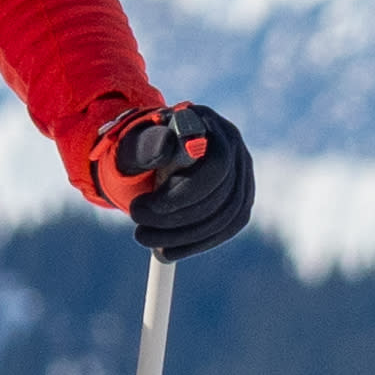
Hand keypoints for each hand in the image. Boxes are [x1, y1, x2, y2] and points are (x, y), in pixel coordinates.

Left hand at [106, 103, 255, 261]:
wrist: (153, 153)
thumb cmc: (141, 147)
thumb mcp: (133, 145)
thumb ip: (146, 145)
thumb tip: (165, 147)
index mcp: (208, 123)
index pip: (214, 165)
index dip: (181, 194)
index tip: (138, 209)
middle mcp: (232, 145)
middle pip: (220, 194)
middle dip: (174, 219)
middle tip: (137, 230)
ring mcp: (242, 172)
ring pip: (225, 216)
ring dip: (183, 236)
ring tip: (146, 239)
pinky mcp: (240, 198)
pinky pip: (228, 227)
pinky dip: (197, 244)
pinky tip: (168, 251)